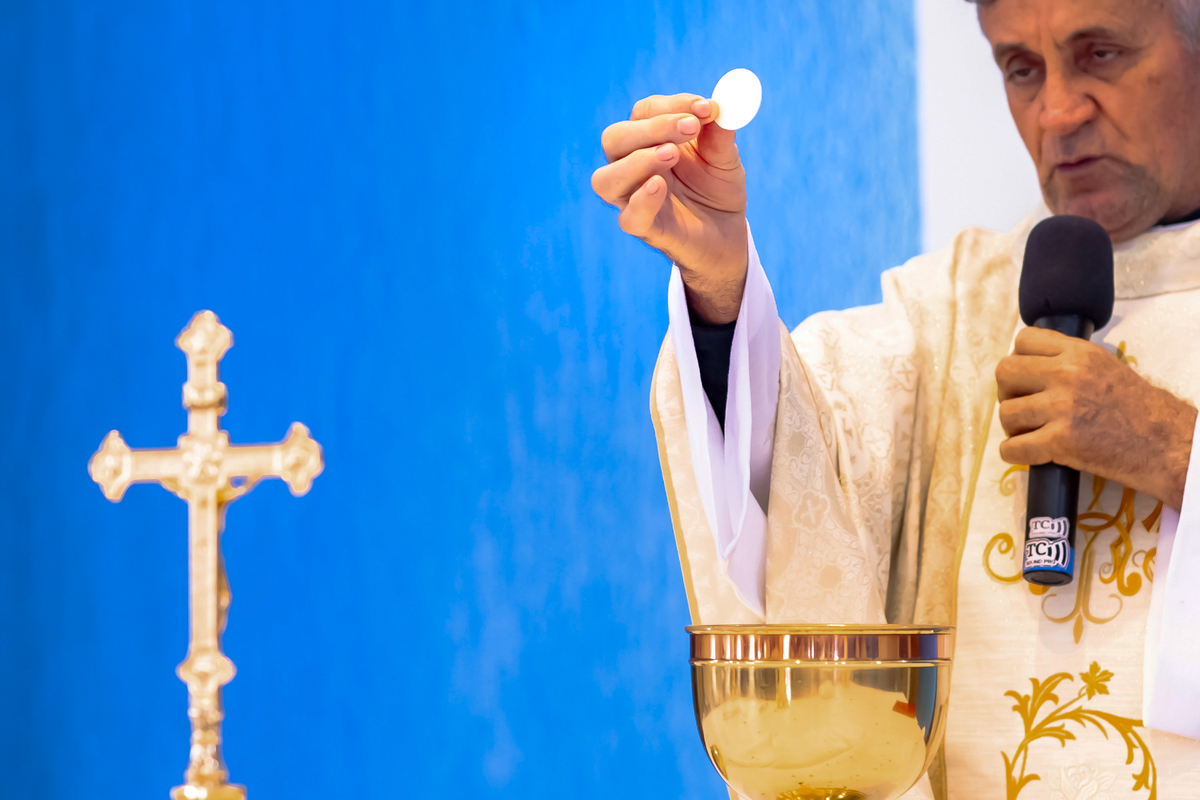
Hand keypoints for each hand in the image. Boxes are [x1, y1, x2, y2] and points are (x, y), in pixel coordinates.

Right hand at [592, 93, 747, 322]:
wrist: (728, 233)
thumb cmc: (717, 189)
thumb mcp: (724, 156)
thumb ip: (719, 132)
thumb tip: (719, 106)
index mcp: (649, 140)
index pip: (644, 112)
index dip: (673, 105)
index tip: (706, 108)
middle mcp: (632, 167)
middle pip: (615, 138)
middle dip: (652, 127)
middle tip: (691, 127)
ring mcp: (633, 199)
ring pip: (605, 179)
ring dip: (636, 161)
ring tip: (671, 154)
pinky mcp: (645, 228)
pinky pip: (628, 217)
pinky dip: (641, 199)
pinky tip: (660, 186)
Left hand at [996, 327, 1196, 508]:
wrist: (1168, 444)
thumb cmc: (1140, 409)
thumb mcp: (1106, 367)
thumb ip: (1070, 361)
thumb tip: (1032, 366)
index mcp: (1080, 353)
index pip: (1023, 341)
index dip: (1019, 361)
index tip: (1027, 379)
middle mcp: (1068, 374)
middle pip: (1005, 372)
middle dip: (1008, 392)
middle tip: (1023, 407)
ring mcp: (1063, 407)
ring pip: (1006, 413)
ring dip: (1013, 427)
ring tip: (1031, 433)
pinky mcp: (1062, 441)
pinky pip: (1013, 448)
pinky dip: (1014, 453)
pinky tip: (1028, 453)